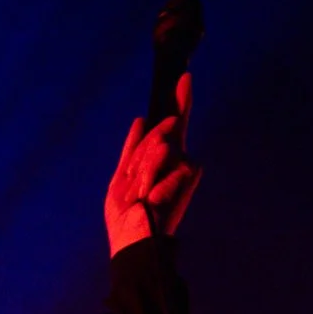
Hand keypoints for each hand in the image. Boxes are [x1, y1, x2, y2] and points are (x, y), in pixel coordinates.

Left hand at [105, 72, 202, 253]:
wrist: (135, 236)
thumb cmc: (126, 216)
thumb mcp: (121, 178)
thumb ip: (133, 150)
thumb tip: (141, 121)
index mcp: (162, 163)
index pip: (172, 126)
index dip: (180, 101)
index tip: (184, 77)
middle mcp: (178, 161)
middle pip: (158, 133)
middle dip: (142, 159)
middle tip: (139, 188)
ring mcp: (184, 165)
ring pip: (158, 144)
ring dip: (143, 170)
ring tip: (144, 194)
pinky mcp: (190, 170)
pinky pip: (164, 155)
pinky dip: (151, 175)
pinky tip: (153, 195)